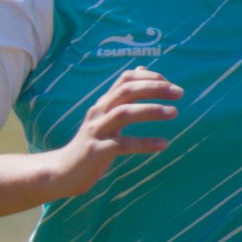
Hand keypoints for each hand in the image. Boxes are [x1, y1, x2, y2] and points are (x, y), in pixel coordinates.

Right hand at [45, 67, 177, 196]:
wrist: (63, 172)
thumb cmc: (91, 145)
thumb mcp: (105, 118)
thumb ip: (122, 97)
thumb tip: (141, 69)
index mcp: (103, 104)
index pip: (125, 79)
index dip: (149, 77)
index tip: (170, 84)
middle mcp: (98, 112)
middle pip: (126, 91)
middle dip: (154, 88)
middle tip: (179, 92)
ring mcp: (97, 131)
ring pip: (124, 113)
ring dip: (151, 110)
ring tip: (174, 112)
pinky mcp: (98, 151)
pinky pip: (124, 144)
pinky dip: (145, 142)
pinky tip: (164, 144)